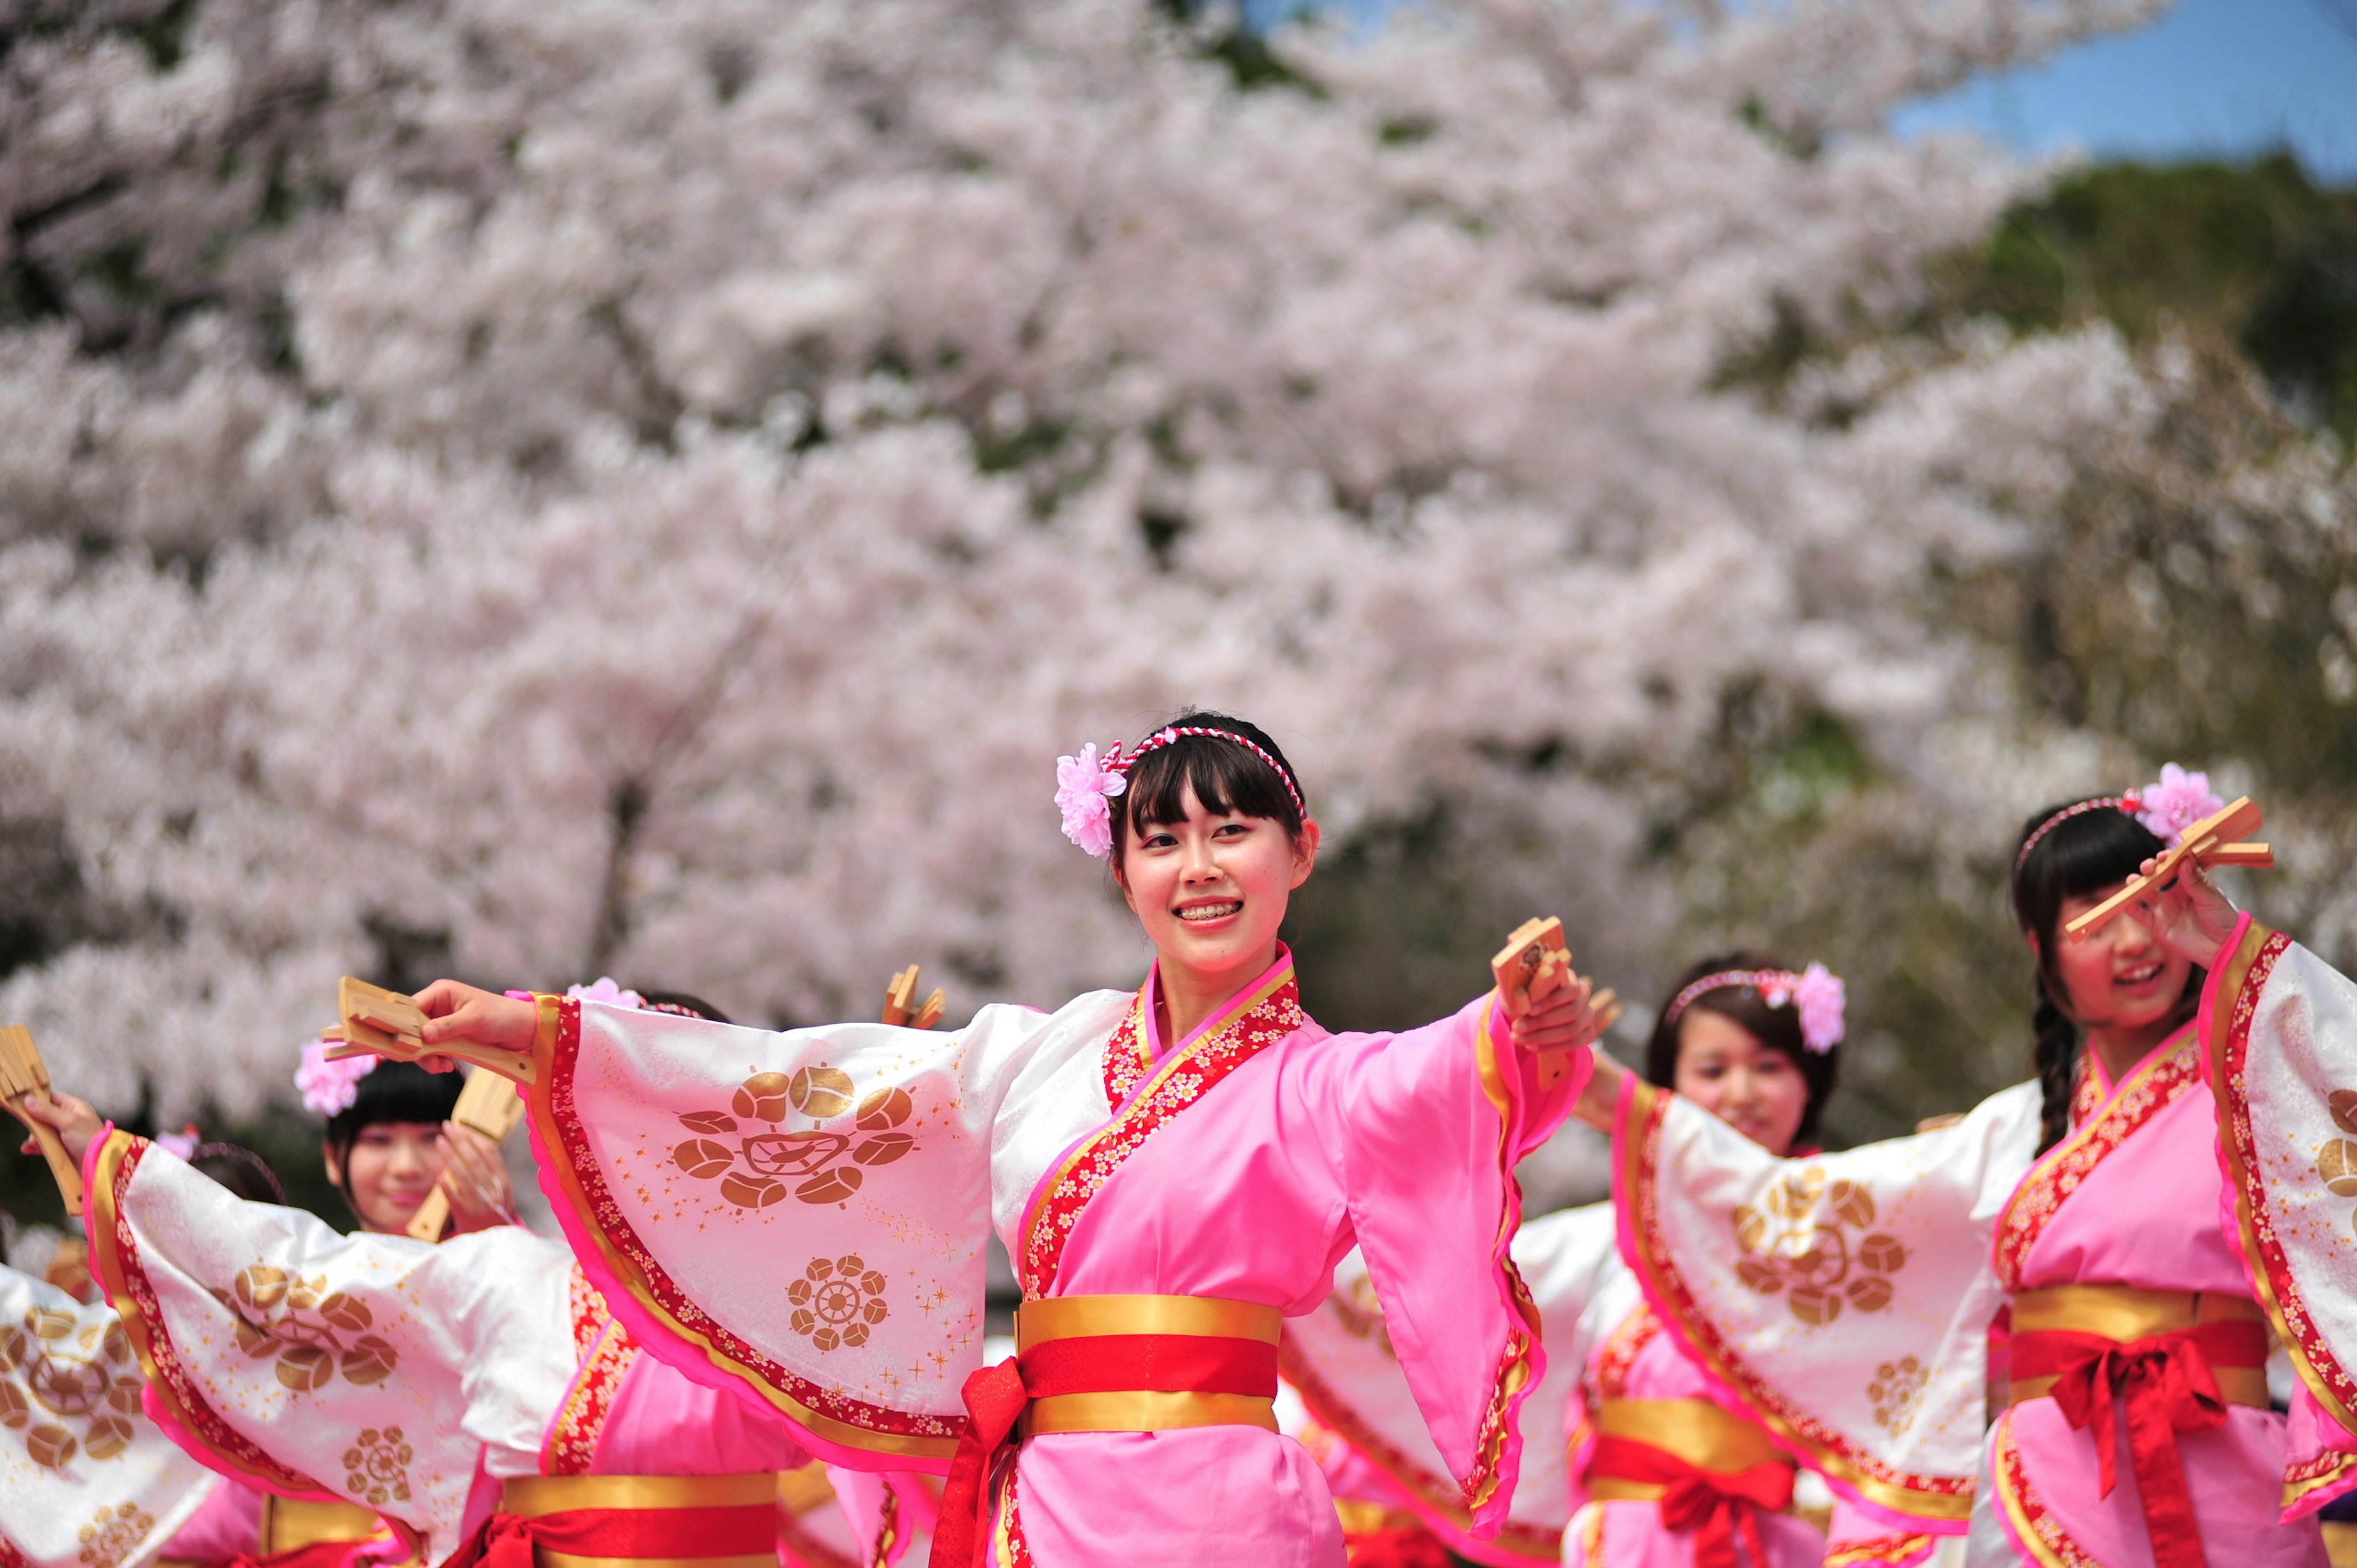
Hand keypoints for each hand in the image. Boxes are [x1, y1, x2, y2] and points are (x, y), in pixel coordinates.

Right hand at [17, 1089, 103, 1165]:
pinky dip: (36, 1146)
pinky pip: (45, 1144)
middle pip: (43, 1116)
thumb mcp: (68, 1121)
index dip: (37, 1101)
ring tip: (33, 1144)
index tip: (22, 1106)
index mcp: (74, 1107)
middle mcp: (69, 1118)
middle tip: (33, 1132)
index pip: (51, 1098)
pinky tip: (28, 1150)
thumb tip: (28, 1099)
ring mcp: (65, 1133)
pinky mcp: (62, 1147)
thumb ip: (48, 1111)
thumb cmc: (88, 1138)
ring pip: (43, 1131)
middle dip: (35, 1124)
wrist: (100, 1163)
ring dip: (35, 1137)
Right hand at [412, 980, 537, 1075]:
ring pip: (420, 1043)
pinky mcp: (448, 1038)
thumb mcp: (475, 1019)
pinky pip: (432, 1050)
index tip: (401, 1045)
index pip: (409, 1008)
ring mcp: (441, 1023)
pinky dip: (436, 1060)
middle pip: (411, 1028)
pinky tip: (448, 1066)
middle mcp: (437, 1006)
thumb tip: (424, 1035)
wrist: (522, 1030)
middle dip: (417, 1047)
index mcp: (440, 992)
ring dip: (428, 1057)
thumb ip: (449, 1026)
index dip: (402, 1026)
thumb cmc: (501, 1016)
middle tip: (428, 1062)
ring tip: (443, 1066)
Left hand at [436, 1121, 516, 1234]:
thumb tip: (471, 1142)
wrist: (495, 1242)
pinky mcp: (465, 1216)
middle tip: (448, 1127)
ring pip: (463, 1176)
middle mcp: (494, 1191)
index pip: (490, 1153)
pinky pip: (454, 1199)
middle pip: (475, 1160)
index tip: (462, 1125)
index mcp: (504, 1182)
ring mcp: (479, 1204)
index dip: (475, 1137)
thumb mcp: (500, 1190)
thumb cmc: (495, 1210)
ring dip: (450, 1157)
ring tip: (440, 1142)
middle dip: (460, 1141)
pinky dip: (447, 1187)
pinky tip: (438, 1176)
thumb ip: (489, 1170)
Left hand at [1509, 974, 1605, 1054]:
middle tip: (1517, 1028)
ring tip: (1519, 1038)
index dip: (1551, 1002)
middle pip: (1571, 1012)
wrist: (1530, 1010)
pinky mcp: (1587, 1033)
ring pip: (1572, 1030)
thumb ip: (1524, 993)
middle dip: (1541, 1023)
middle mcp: (1583, 996)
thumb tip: (1522, 1004)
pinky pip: (1574, 1044)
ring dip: (1542, 1037)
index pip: (1571, 991)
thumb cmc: (1525, 995)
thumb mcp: (1522, 989)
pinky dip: (1551, 1048)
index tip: (1529, 1010)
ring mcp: (1588, 1016)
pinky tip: (1532, 1046)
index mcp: (1570, 979)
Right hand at [2130, 852, 2240, 969]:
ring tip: (2133, 880)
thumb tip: (2183, 861)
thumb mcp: (2211, 898)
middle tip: (2149, 867)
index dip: (2167, 859)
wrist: (2224, 948)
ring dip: (2136, 884)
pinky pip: (2140, 914)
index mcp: (2189, 882)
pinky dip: (2130, 907)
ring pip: (2144, 892)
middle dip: (2149, 868)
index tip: (2164, 856)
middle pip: (2155, 876)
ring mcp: (2164, 908)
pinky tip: (2126, 901)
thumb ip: (2194, 881)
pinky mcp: (2156, 925)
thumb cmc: (2222, 920)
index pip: (2174, 865)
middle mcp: (2173, 893)